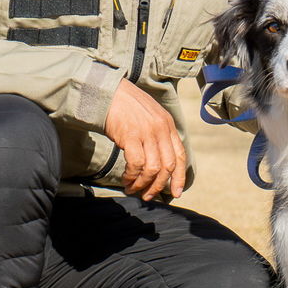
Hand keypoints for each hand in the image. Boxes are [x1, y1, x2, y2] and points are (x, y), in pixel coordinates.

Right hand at [104, 79, 186, 200]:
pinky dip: (132, 176)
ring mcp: (147, 132)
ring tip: (133, 189)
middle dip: (158, 186)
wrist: (108, 92)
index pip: (180, 156)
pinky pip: (136, 164)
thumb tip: (159, 162)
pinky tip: (126, 180)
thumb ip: (158, 134)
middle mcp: (161, 129)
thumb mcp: (150, 116)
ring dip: (143, 184)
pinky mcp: (131, 136)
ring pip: (152, 169)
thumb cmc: (125, 106)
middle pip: (167, 166)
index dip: (180, 177)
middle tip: (148, 196)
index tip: (176, 193)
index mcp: (168, 125)